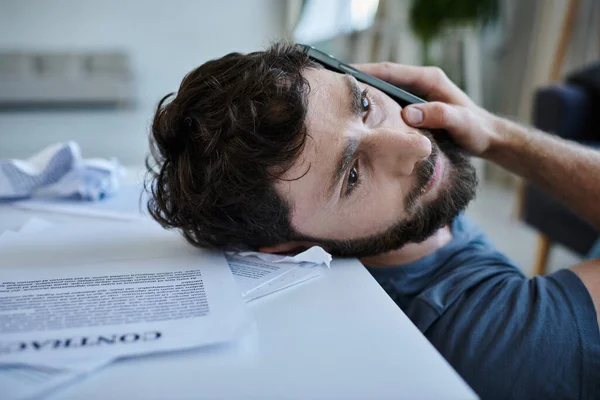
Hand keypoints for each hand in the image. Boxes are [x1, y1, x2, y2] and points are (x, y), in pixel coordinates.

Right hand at [354, 63, 500, 155]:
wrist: (486, 139)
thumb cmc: (476, 130)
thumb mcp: (460, 123)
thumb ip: (438, 116)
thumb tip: (408, 114)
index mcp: (429, 79)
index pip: (391, 71)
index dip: (366, 72)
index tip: (344, 75)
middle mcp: (420, 83)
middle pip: (383, 78)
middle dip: (359, 81)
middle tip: (334, 87)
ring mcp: (417, 95)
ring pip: (384, 91)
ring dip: (365, 94)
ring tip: (341, 101)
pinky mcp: (415, 107)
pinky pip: (390, 103)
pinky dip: (375, 106)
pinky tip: (362, 117)